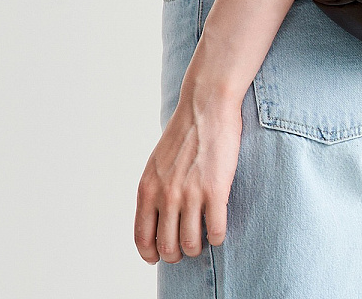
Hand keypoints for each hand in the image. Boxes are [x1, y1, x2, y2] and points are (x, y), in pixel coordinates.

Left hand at [134, 79, 242, 263]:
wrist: (206, 104)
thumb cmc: (184, 132)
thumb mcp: (157, 163)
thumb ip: (155, 191)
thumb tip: (157, 220)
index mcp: (147, 189)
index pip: (142, 238)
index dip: (150, 254)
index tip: (158, 256)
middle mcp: (165, 195)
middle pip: (167, 248)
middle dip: (177, 253)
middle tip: (187, 245)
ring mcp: (190, 194)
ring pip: (191, 245)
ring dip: (198, 247)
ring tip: (203, 237)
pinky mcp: (215, 190)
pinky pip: (215, 231)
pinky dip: (217, 237)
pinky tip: (218, 229)